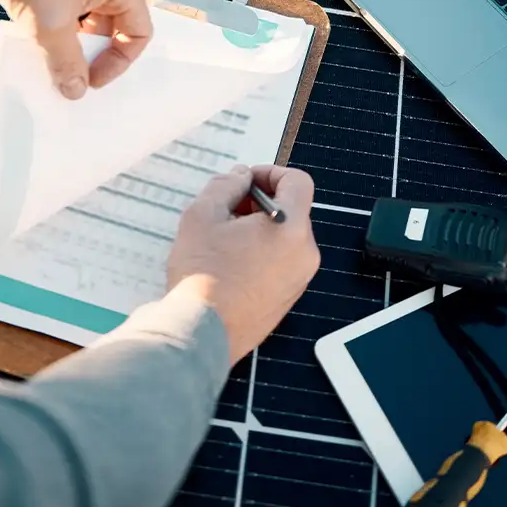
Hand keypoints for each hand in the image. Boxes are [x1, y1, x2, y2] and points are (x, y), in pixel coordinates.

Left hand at [0, 0, 151, 98]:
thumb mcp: (50, 24)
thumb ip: (66, 62)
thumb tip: (75, 89)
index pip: (138, 32)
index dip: (119, 61)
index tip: (92, 79)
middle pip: (114, 28)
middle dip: (94, 54)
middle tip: (72, 74)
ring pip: (89, 21)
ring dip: (73, 43)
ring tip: (51, 58)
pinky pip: (69, 10)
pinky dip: (58, 28)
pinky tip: (38, 39)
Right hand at [167, 166, 320, 363]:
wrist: (202, 333)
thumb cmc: (203, 276)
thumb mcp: (203, 215)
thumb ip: (225, 185)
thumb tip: (239, 177)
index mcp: (291, 227)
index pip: (297, 181)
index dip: (270, 173)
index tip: (245, 182)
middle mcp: (304, 253)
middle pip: (292, 210)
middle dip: (259, 203)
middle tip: (226, 211)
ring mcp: (299, 279)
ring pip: (285, 238)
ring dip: (258, 230)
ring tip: (223, 241)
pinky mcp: (288, 299)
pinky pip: (281, 263)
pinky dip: (261, 254)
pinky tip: (229, 264)